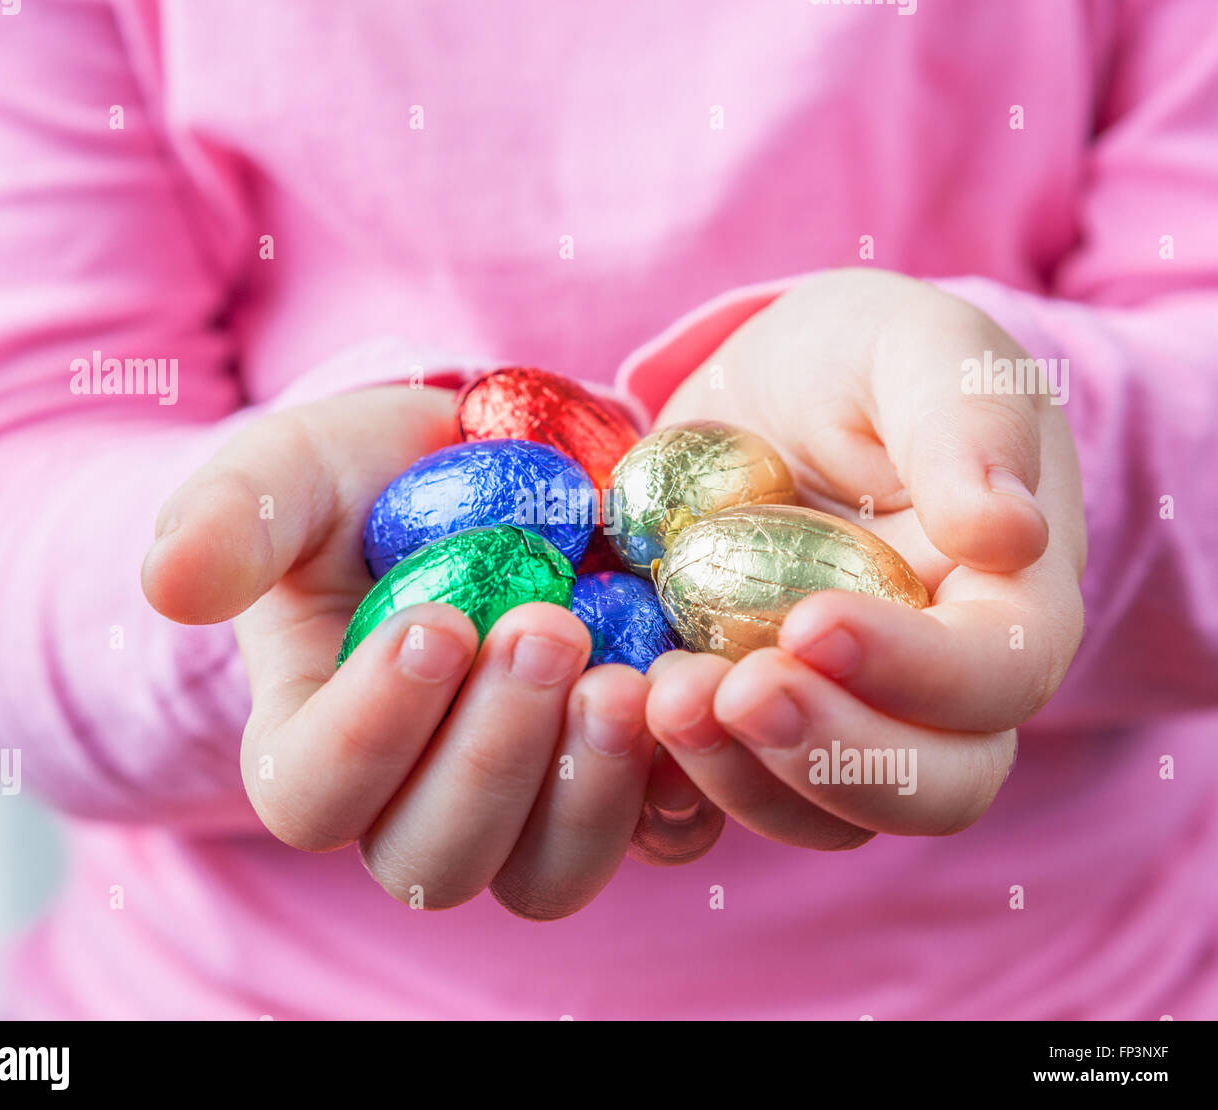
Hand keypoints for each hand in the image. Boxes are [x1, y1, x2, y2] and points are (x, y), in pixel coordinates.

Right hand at [142, 385, 662, 917]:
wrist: (483, 472)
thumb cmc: (365, 482)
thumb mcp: (287, 477)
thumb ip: (227, 521)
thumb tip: (168, 583)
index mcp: (313, 741)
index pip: (314, 793)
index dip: (371, 730)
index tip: (433, 621)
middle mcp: (413, 797)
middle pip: (435, 858)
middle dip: (492, 754)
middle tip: (545, 630)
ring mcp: (521, 802)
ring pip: (543, 876)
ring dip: (586, 793)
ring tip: (626, 679)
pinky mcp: (613, 781)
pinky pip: (654, 836)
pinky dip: (679, 789)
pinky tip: (690, 700)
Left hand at [643, 268, 1086, 846]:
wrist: (769, 394)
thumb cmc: (862, 363)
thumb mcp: (918, 351)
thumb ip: (968, 426)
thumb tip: (1008, 532)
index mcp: (1006, 604)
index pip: (999, 678)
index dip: (917, 672)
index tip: (813, 621)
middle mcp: (935, 690)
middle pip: (932, 788)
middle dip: (831, 759)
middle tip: (735, 691)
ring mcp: (837, 718)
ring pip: (823, 815)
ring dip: (741, 776)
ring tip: (664, 694)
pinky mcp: (747, 728)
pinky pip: (726, 796)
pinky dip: (677, 783)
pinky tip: (622, 714)